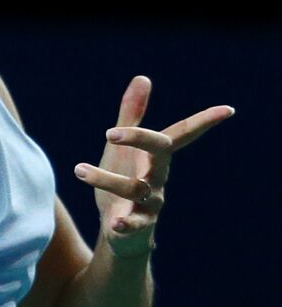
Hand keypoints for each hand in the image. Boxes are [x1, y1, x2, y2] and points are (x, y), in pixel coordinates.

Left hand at [72, 75, 234, 259]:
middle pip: (160, 151)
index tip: (228, 109)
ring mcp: (151, 201)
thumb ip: (131, 115)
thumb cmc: (124, 179)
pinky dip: (126, 223)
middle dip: (140, 137)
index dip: (204, 121)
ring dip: (105, 179)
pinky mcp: (138, 223)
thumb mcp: (121, 146)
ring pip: (136, 187)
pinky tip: (116, 223)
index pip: (182, 133)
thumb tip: (143, 77)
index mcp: (156, 155)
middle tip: (110, 132)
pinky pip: (136, 223)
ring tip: (79, 170)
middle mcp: (158, 176)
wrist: (120, 229)